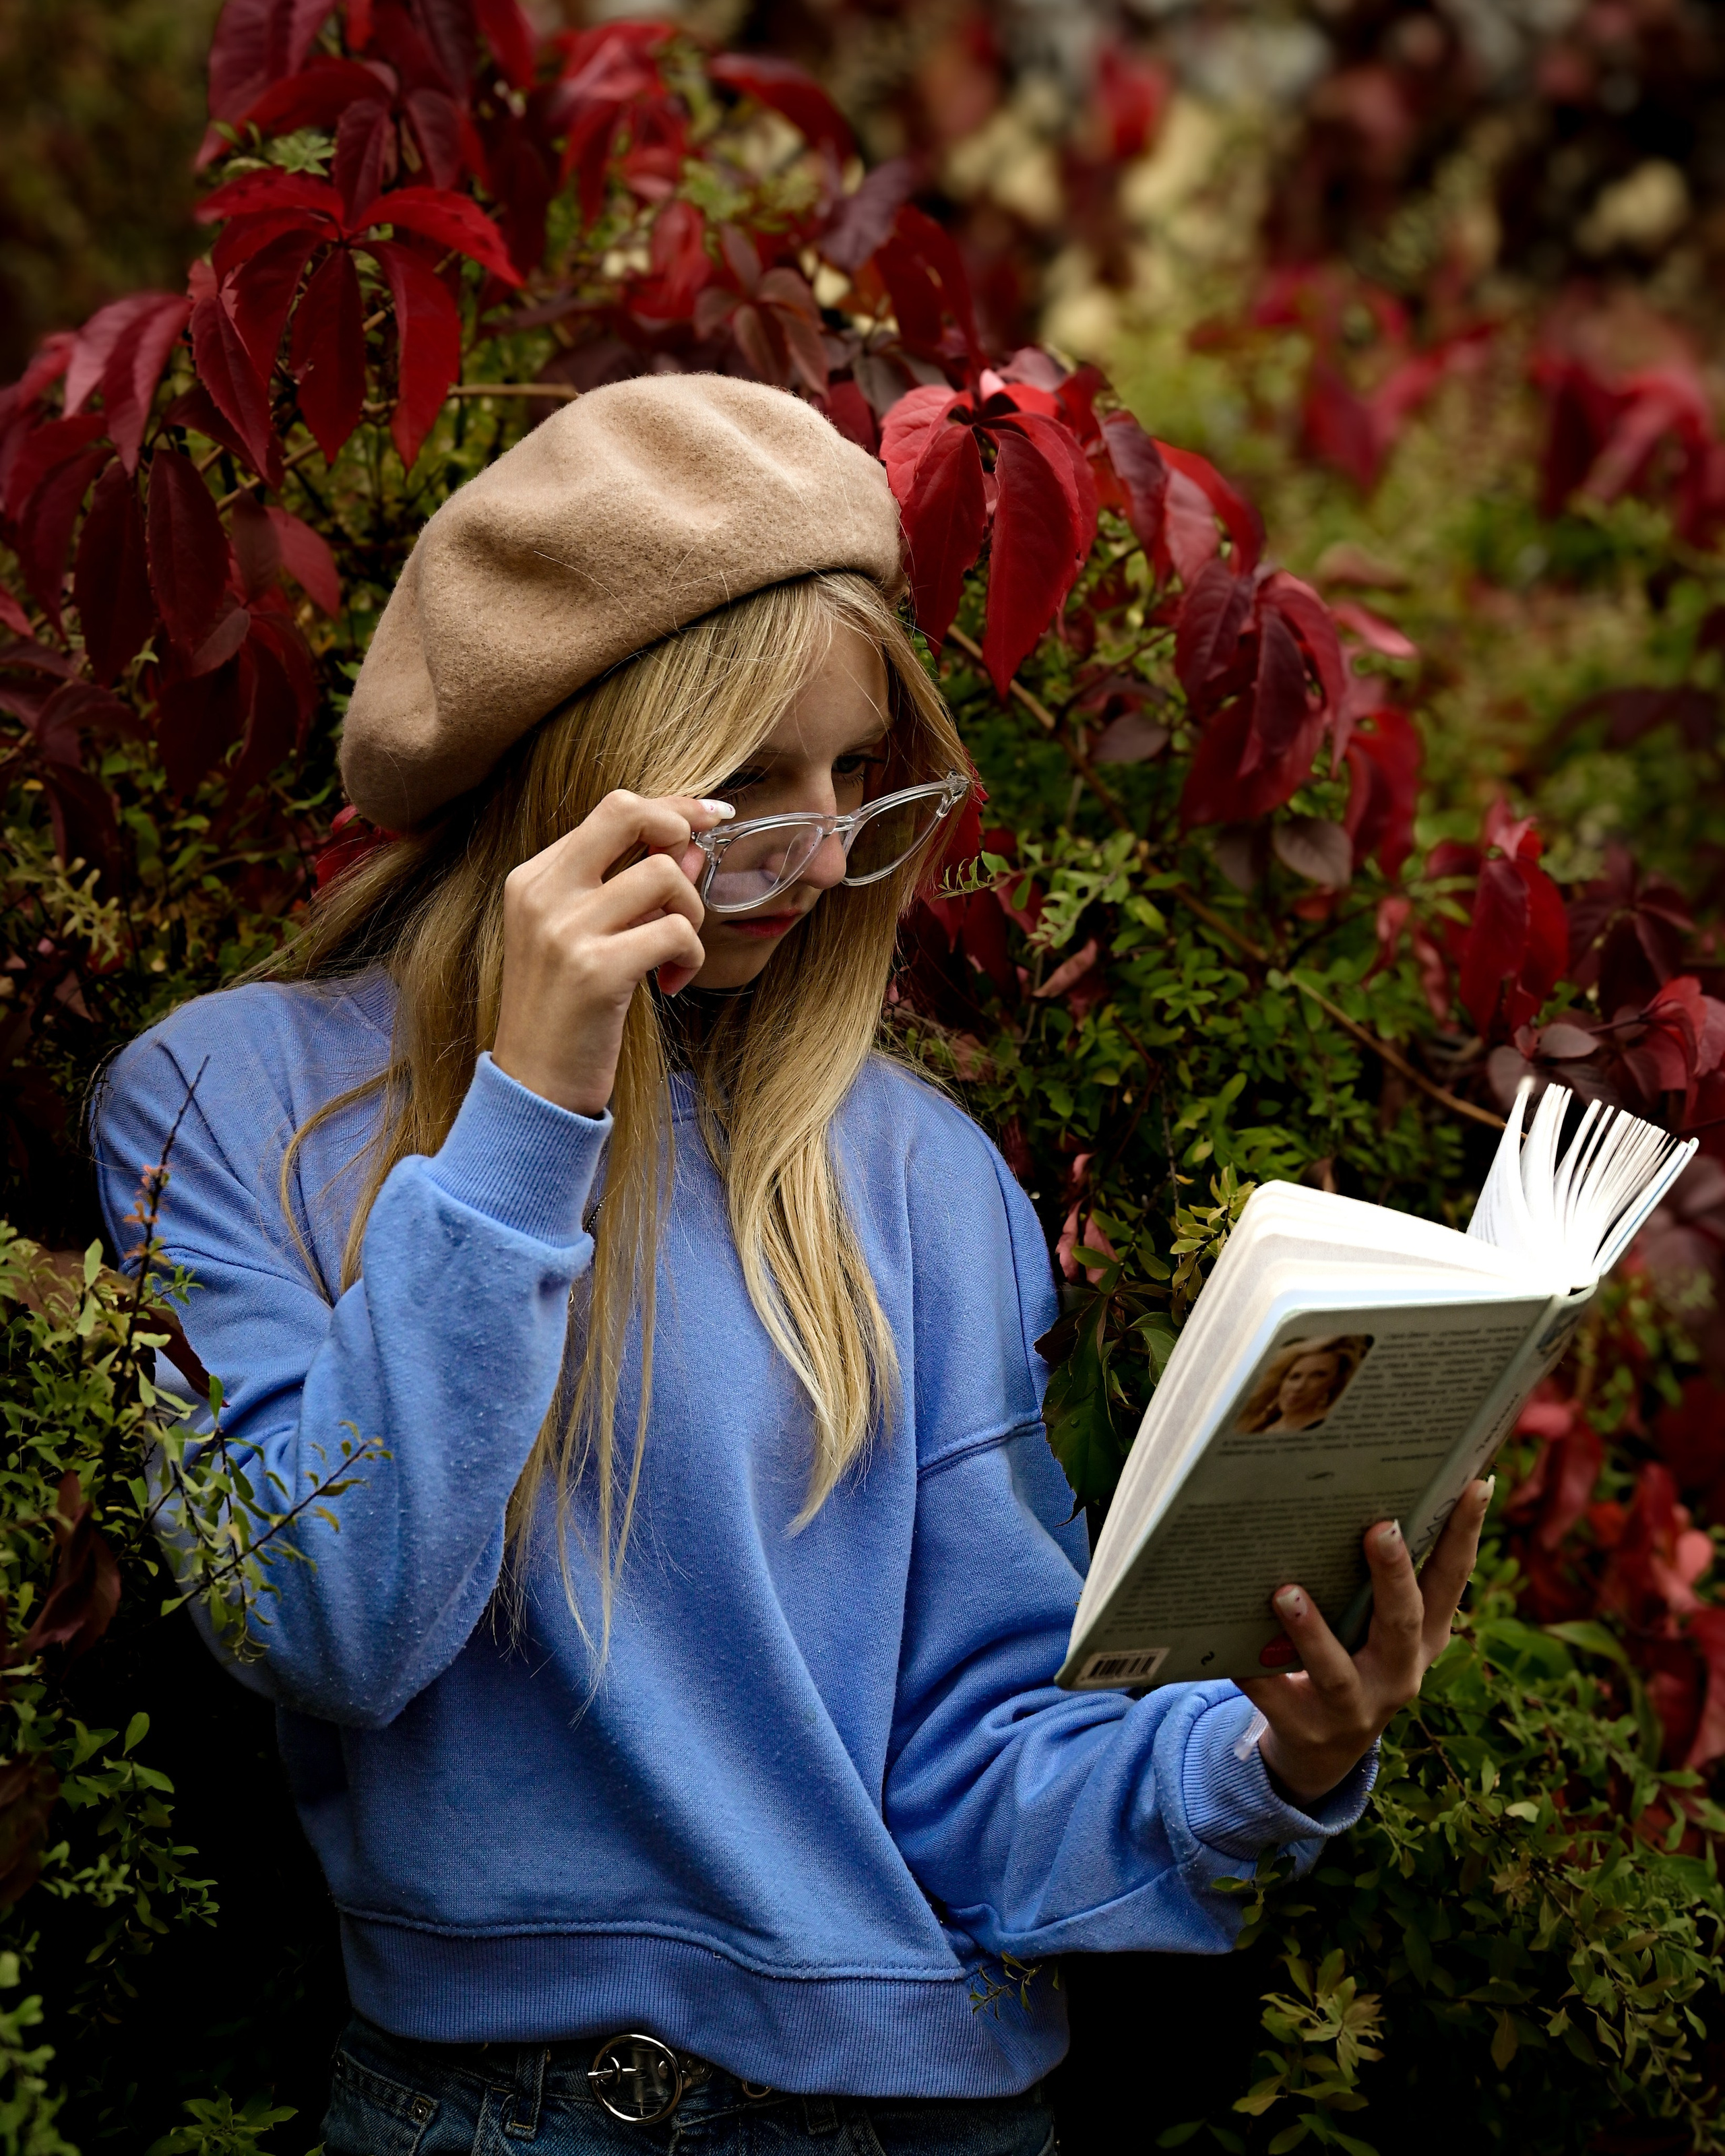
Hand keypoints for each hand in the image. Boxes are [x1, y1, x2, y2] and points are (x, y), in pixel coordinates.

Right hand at [492, 791, 723, 1117]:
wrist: (533, 1087)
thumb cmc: (565, 1013)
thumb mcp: (584, 939)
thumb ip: (628, 888)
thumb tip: (691, 847)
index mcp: (534, 879)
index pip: (612, 810)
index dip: (670, 808)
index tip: (708, 816)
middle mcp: (543, 894)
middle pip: (629, 813)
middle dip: (680, 829)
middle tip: (692, 872)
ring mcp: (565, 931)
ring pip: (665, 875)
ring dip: (690, 913)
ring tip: (676, 953)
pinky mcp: (596, 971)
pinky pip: (675, 932)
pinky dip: (690, 957)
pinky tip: (671, 984)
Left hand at [1238, 1478, 1492, 1804]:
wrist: (1321, 1752)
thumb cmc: (1352, 1658)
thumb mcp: (1378, 1627)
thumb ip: (1379, 1578)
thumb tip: (1366, 1489)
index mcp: (1424, 1639)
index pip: (1452, 1581)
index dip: (1467, 1534)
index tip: (1475, 1484)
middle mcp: (1399, 1674)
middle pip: (1402, 1623)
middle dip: (1393, 1576)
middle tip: (1381, 1528)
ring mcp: (1354, 1708)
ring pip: (1336, 1671)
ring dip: (1313, 1632)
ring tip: (1286, 1593)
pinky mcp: (1305, 1728)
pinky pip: (1273, 1696)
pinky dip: (1252, 1671)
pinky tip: (1228, 1647)